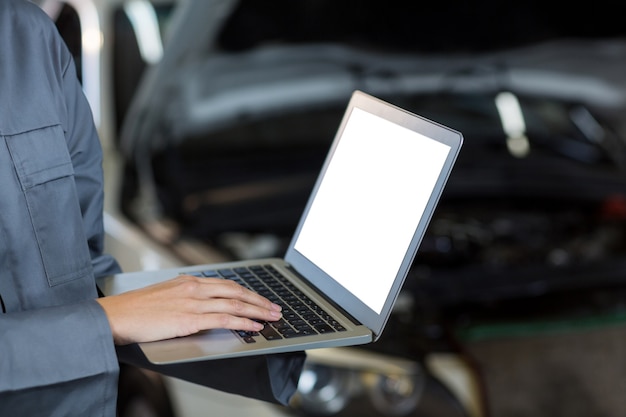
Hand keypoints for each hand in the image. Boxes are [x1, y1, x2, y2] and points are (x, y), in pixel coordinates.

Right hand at [96, 275, 281, 344]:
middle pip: (236, 291)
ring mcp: (193, 302)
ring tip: (271, 317)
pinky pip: (224, 318)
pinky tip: (254, 326)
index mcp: (189, 281)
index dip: (247, 291)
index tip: (260, 298)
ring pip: (234, 303)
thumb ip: (185, 296)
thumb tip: (202, 303)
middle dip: (259, 300)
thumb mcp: (165, 294)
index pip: (227, 284)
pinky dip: (243, 321)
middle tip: (275, 308)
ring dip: (257, 311)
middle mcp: (194, 288)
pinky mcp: (189, 319)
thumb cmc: (136, 309)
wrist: (116, 316)